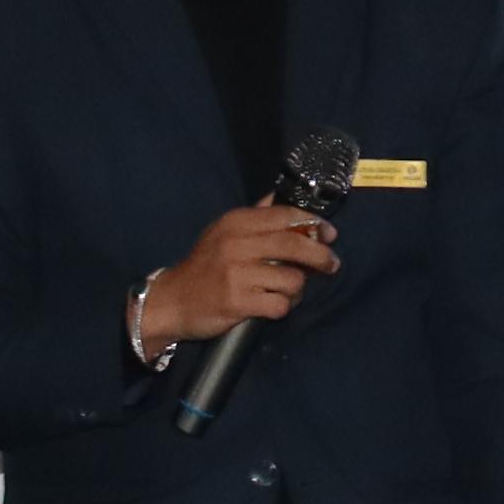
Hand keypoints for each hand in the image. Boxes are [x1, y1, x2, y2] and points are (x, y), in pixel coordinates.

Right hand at [137, 201, 337, 352]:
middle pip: (295, 245)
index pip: (285, 215)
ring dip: (297, 288)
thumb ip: (255, 216)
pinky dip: (282, 307)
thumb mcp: (223, 232)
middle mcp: (236, 243)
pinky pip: (280, 304)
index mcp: (236, 222)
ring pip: (292, 279)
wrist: (173, 300)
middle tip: (331, 265)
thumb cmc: (205, 266)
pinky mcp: (238, 301)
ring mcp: (237, 273)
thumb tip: (281, 196)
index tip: (329, 234)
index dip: (314, 224)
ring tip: (286, 291)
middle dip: (321, 256)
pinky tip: (272, 305)